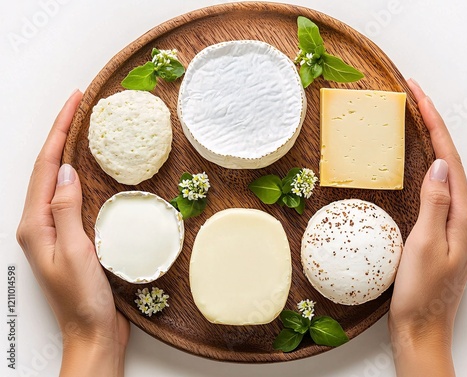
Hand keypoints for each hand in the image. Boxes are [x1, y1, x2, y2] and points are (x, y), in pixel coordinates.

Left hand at [17, 90, 129, 376]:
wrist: (92, 332)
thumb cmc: (84, 299)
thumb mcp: (76, 252)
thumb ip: (68, 210)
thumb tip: (67, 171)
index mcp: (36, 224)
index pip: (46, 167)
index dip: (60, 131)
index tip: (75, 103)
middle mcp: (41, 223)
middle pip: (49, 168)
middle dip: (62, 133)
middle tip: (79, 105)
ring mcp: (56, 229)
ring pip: (59, 179)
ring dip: (70, 150)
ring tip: (84, 126)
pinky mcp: (72, 235)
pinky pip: (73, 196)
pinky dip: (81, 174)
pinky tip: (93, 168)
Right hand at [388, 79, 466, 375]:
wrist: (421, 327)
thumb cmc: (421, 293)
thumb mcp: (426, 247)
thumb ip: (436, 205)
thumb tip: (441, 165)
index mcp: (463, 216)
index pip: (448, 158)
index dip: (432, 123)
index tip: (417, 94)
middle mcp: (463, 215)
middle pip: (449, 159)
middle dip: (432, 124)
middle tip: (413, 97)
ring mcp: (453, 223)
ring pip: (443, 172)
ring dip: (430, 142)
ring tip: (414, 118)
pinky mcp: (440, 231)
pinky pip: (436, 189)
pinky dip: (425, 167)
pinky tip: (416, 162)